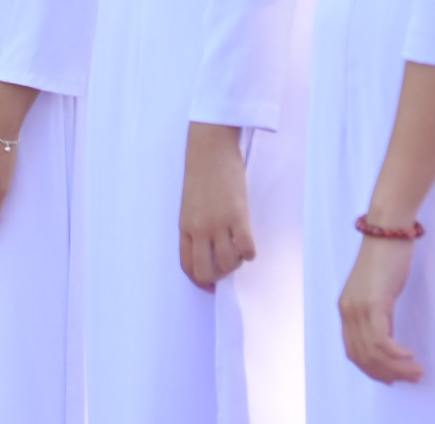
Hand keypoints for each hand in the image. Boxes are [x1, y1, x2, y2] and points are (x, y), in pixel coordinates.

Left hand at [179, 122, 255, 290]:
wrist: (209, 149)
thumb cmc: (200, 174)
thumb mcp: (190, 204)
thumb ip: (196, 227)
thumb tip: (208, 249)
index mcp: (184, 226)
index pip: (187, 265)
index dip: (199, 280)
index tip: (209, 285)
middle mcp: (199, 229)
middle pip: (206, 271)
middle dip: (219, 277)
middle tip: (228, 268)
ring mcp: (218, 223)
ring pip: (229, 263)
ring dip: (237, 263)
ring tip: (239, 250)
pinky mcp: (238, 216)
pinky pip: (247, 248)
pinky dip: (250, 252)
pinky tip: (248, 242)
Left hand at [339, 235, 422, 383]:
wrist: (387, 232)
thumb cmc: (387, 260)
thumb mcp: (380, 294)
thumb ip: (380, 316)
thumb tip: (387, 341)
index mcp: (346, 309)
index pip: (353, 351)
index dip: (372, 370)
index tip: (392, 380)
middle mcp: (347, 310)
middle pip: (362, 356)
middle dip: (387, 373)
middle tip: (411, 379)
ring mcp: (357, 307)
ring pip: (372, 352)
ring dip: (396, 368)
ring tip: (417, 372)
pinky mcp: (372, 302)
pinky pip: (380, 340)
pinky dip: (395, 354)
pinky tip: (410, 356)